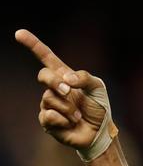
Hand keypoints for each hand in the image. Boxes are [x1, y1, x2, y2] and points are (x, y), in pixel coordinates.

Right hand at [15, 29, 108, 150]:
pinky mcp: (47, 121)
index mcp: (64, 76)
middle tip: (68, 91)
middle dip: (54, 82)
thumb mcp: (98, 88)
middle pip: (43, 75)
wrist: (100, 132)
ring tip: (78, 116)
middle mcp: (54, 88)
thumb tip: (66, 79)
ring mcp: (49, 104)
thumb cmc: (99, 108)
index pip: (46, 57)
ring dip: (68, 108)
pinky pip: (49, 116)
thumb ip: (84, 78)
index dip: (33, 45)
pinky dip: (64, 120)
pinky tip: (71, 123)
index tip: (19, 33)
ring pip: (49, 98)